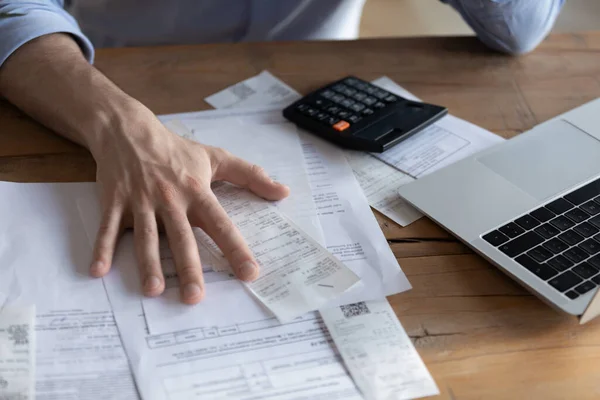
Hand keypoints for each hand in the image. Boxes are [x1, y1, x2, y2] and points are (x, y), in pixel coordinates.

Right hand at [88, 105, 289, 303]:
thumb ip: (251, 175)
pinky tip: (98, 271)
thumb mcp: (216, 157)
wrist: (129, 130)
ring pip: (147, 236)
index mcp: (196, 192)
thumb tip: (283, 192)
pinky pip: (108, 228)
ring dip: (148, 264)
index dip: (236, 249)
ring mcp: (141, 201)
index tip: (249, 273)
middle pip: (182, 237)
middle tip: (195, 297)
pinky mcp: (114, 202)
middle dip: (189, 267)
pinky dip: (102, 248)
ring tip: (153, 290)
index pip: (220, 224)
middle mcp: (170, 199)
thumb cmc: (176, 150)